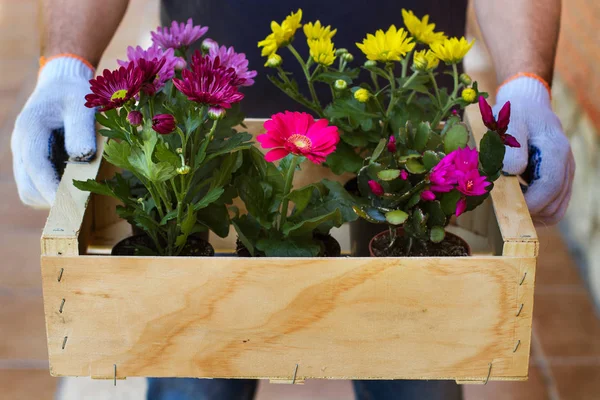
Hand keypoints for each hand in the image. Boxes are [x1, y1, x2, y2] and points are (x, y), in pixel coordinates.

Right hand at [11, 56, 95, 207]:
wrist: (62, 84)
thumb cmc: (74, 93)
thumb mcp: (81, 105)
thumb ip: (81, 129)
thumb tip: (81, 156)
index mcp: (30, 129)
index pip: (36, 167)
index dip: (51, 189)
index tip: (69, 206)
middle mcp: (21, 145)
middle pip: (28, 187)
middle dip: (52, 200)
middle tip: (82, 206)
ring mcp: (24, 155)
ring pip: (31, 190)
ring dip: (52, 197)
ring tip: (80, 193)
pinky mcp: (33, 162)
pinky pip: (39, 185)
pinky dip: (54, 191)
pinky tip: (75, 185)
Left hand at [494, 75, 574, 225]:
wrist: (528, 107)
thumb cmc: (514, 115)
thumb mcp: (508, 123)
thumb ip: (510, 145)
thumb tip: (512, 170)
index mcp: (555, 149)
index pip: (549, 186)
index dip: (530, 203)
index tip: (507, 207)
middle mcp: (566, 164)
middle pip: (554, 204)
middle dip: (529, 212)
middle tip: (502, 208)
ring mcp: (566, 174)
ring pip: (555, 209)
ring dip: (533, 214)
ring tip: (508, 203)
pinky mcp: (561, 180)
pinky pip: (554, 206)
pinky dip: (536, 210)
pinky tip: (518, 200)